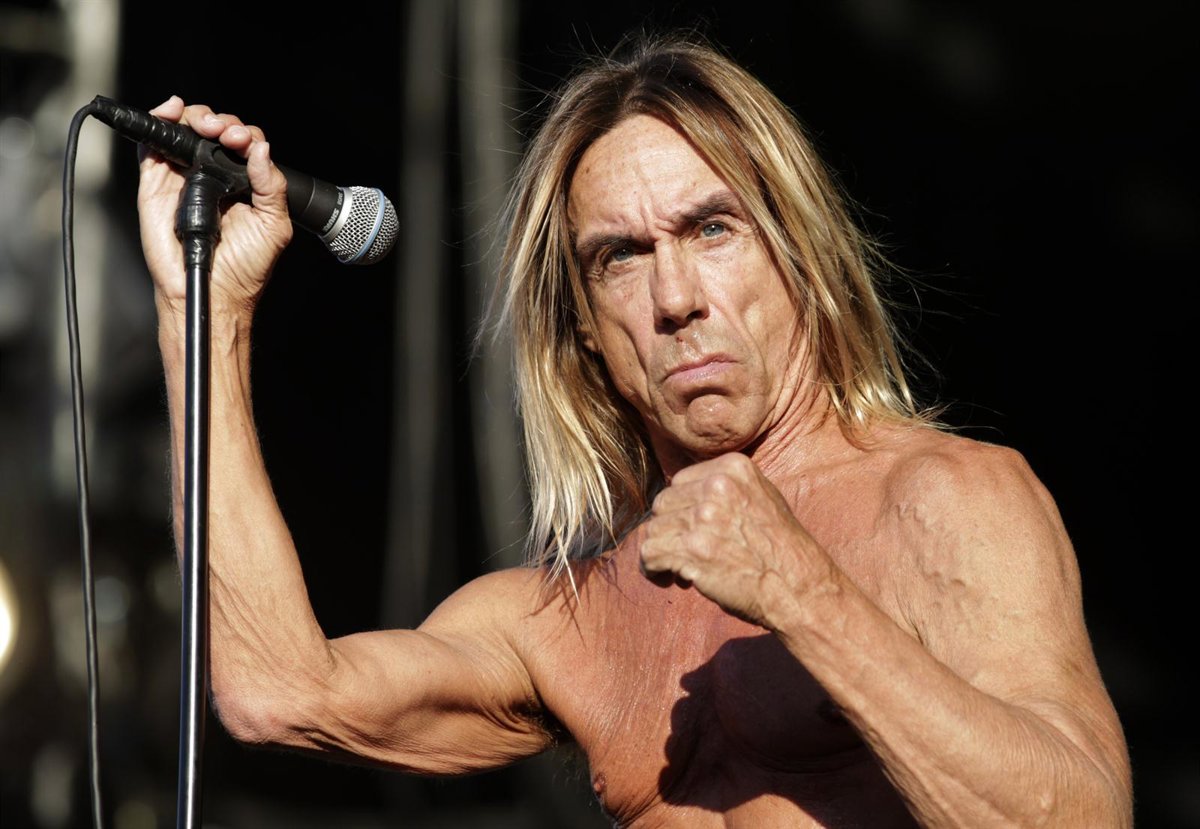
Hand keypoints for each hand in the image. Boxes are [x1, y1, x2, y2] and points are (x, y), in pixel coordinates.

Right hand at [137, 95, 292, 317]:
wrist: (212, 291)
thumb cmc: (244, 267)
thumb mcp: (273, 225)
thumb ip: (271, 186)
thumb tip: (262, 150)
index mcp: (243, 183)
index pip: (244, 144)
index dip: (244, 134)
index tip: (244, 142)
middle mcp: (214, 176)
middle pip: (214, 130)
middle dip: (220, 122)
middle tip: (225, 133)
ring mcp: (183, 177)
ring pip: (184, 131)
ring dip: (194, 116)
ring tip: (204, 124)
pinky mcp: (156, 183)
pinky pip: (152, 146)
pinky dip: (159, 122)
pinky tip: (172, 112)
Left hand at [640, 453, 825, 627]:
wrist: (800, 586)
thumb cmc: (783, 550)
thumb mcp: (763, 498)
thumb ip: (728, 490)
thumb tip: (685, 496)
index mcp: (733, 468)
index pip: (681, 481)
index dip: (683, 510)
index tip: (693, 530)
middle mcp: (716, 486)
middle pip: (664, 503)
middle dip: (671, 530)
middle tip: (687, 553)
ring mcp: (703, 516)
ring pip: (654, 529)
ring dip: (662, 551)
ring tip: (679, 569)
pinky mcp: (692, 548)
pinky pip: (649, 553)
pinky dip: (652, 569)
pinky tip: (668, 579)